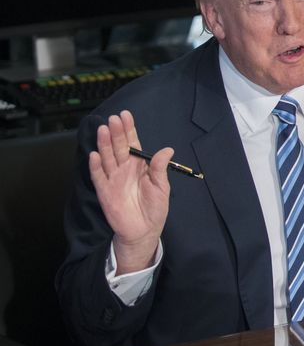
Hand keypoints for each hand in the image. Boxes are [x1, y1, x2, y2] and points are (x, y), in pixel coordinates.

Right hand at [87, 110, 172, 273]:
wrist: (144, 230)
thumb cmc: (155, 207)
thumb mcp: (162, 187)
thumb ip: (160, 168)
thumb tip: (167, 149)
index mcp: (139, 165)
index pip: (133, 143)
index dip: (129, 130)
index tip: (126, 115)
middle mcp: (124, 169)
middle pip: (118, 147)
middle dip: (116, 133)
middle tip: (114, 119)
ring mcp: (113, 179)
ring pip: (107, 158)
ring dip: (104, 144)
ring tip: (103, 129)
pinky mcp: (104, 191)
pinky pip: (98, 177)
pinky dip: (96, 166)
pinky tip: (95, 155)